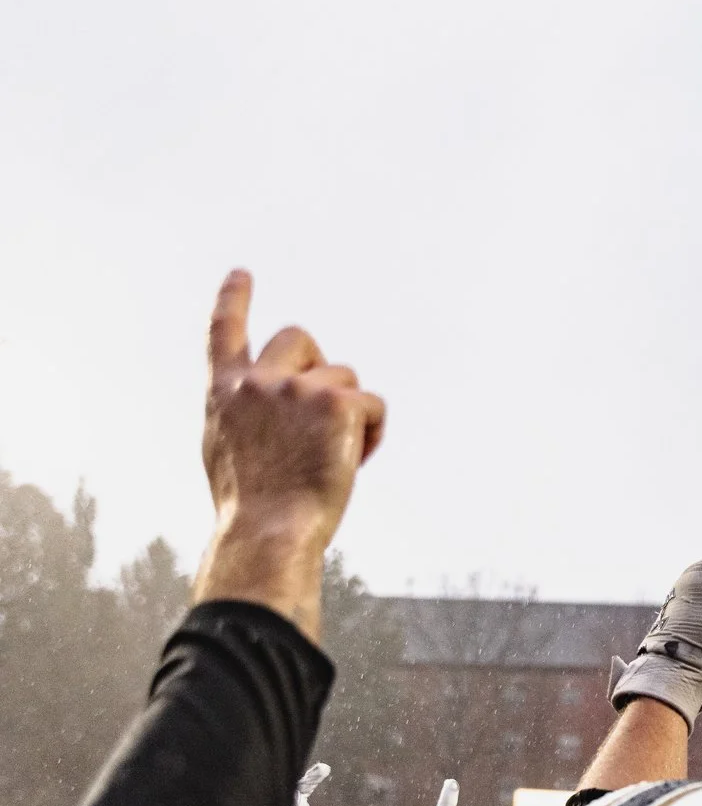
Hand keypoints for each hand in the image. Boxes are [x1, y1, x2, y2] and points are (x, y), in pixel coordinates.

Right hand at [194, 270, 386, 637]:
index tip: (242, 274)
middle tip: (325, 412)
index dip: (233, 300)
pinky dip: (373, 433)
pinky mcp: (336, 402)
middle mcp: (256, 381)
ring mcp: (296, 388)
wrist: (269, 531)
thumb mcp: (227, 452)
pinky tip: (354, 461)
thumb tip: (263, 408)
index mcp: (224, 395)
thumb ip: (243, 415)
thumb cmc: (251, 507)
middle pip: (301, 338)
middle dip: (319, 364)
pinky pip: (372, 405)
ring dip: (348, 411)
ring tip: (333, 456)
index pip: (224, 334)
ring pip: (344, 376)